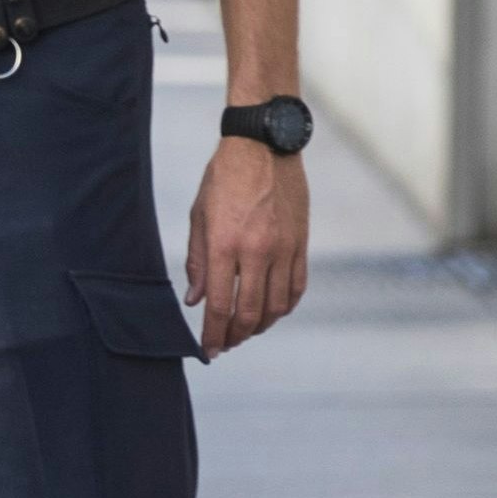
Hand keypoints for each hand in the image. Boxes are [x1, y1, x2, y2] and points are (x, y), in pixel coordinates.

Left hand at [182, 137, 308, 357]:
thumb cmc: (224, 178)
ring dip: (261, 326)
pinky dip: (285, 306)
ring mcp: (284, 248)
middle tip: (225, 344)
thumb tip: (194, 300)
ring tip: (246, 330)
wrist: (264, 146)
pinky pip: (297, 286)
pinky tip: (273, 311)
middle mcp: (257, 251)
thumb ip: (197, 261)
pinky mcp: (302, 243)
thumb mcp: (199, 216)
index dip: (213, 335)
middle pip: (250, 313)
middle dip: (235, 336)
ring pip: (277, 306)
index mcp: (225, 245)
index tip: (208, 351)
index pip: (219, 305)